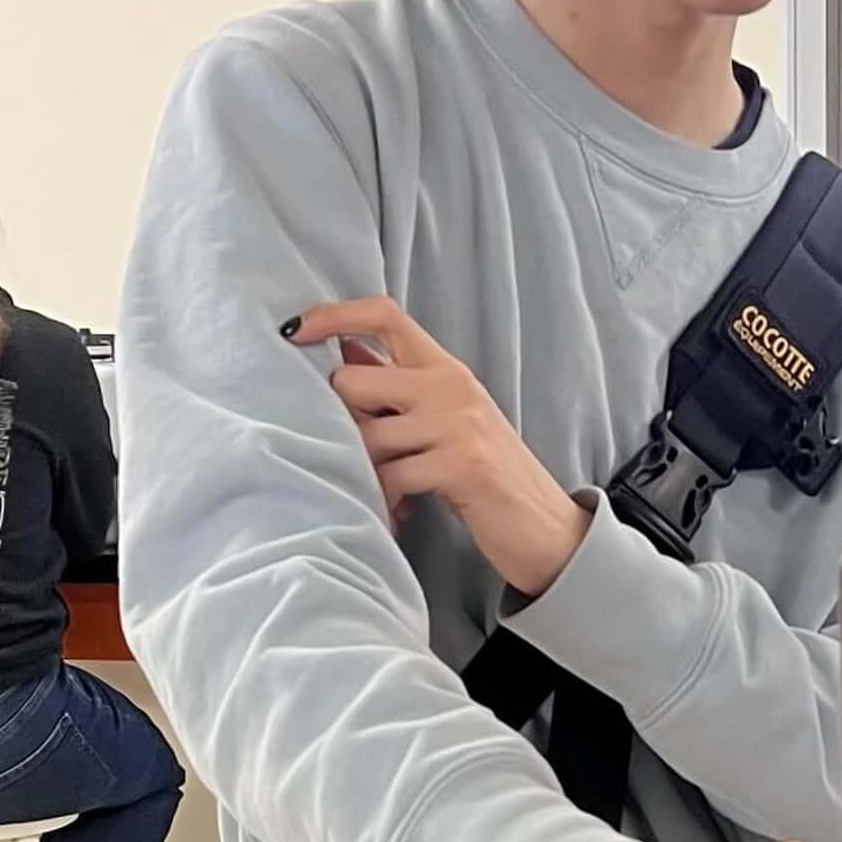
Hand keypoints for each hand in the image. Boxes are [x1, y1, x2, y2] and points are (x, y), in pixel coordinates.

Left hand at [288, 297, 589, 597]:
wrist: (547, 527)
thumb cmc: (488, 473)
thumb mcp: (448, 418)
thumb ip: (400, 387)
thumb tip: (343, 354)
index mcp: (446, 368)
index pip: (384, 315)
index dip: (333, 315)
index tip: (294, 331)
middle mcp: (451, 386)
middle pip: (353, 381)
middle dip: (345, 423)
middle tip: (366, 455)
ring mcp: (458, 424)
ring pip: (366, 434)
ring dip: (366, 470)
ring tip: (388, 491)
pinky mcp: (462, 465)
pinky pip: (390, 476)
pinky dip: (385, 499)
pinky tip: (399, 510)